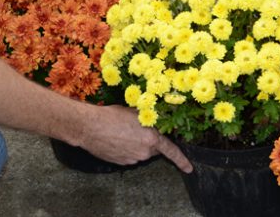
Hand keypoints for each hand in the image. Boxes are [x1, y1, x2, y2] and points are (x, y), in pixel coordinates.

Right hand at [75, 106, 191, 172]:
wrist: (90, 127)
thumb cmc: (112, 115)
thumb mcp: (136, 112)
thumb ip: (150, 119)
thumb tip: (156, 120)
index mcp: (151, 139)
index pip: (171, 151)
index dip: (182, 160)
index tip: (189, 168)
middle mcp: (144, 152)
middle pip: (153, 149)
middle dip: (149, 140)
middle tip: (136, 128)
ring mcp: (132, 159)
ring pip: (140, 152)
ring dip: (136, 144)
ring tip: (122, 132)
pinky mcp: (121, 163)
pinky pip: (129, 156)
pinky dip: (126, 149)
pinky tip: (116, 138)